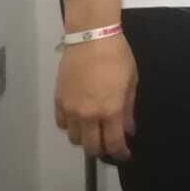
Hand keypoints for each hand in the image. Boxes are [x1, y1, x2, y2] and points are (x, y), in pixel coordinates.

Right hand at [53, 35, 136, 160]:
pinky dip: (71, 126)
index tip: (124, 154)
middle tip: (108, 142)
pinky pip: (62, 124)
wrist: (91, 36)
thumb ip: (128, 109)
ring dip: (85, 138)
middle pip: (91, 147)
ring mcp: (71, 109)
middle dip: (101, 149)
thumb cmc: (117, 56)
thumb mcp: (131, 81)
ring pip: (74, 138)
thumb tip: (129, 129)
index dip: (120, 153)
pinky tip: (79, 118)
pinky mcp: (58, 101)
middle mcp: (88, 115)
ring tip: (93, 128)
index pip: (113, 143)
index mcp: (110, 110)